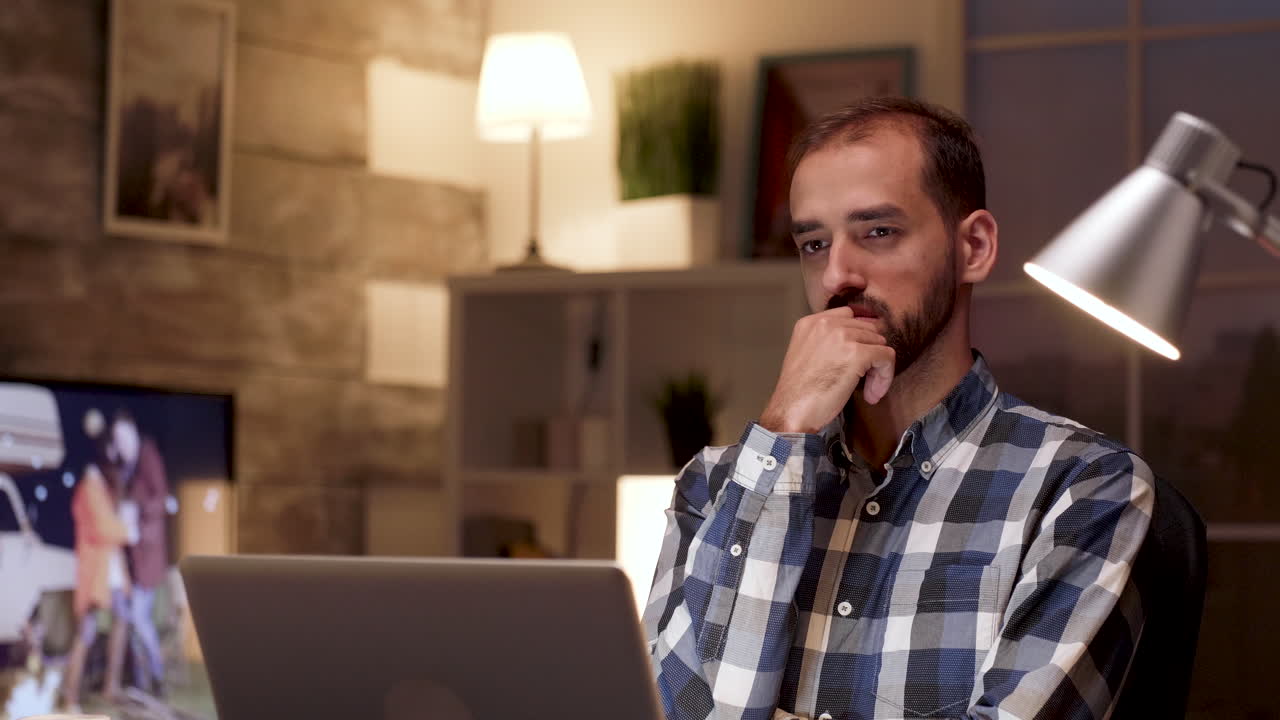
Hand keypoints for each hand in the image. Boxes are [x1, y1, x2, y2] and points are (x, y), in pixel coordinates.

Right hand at [759, 307, 895, 433]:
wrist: (792, 411)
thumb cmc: (798, 392)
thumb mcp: (805, 353)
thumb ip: (826, 341)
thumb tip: (860, 341)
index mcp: (811, 322)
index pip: (849, 316)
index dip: (859, 337)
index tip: (859, 359)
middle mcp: (826, 323)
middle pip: (868, 329)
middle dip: (870, 353)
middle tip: (863, 379)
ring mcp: (842, 336)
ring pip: (880, 343)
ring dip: (878, 367)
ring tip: (868, 389)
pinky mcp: (857, 353)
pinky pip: (886, 357)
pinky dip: (885, 376)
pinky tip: (873, 393)